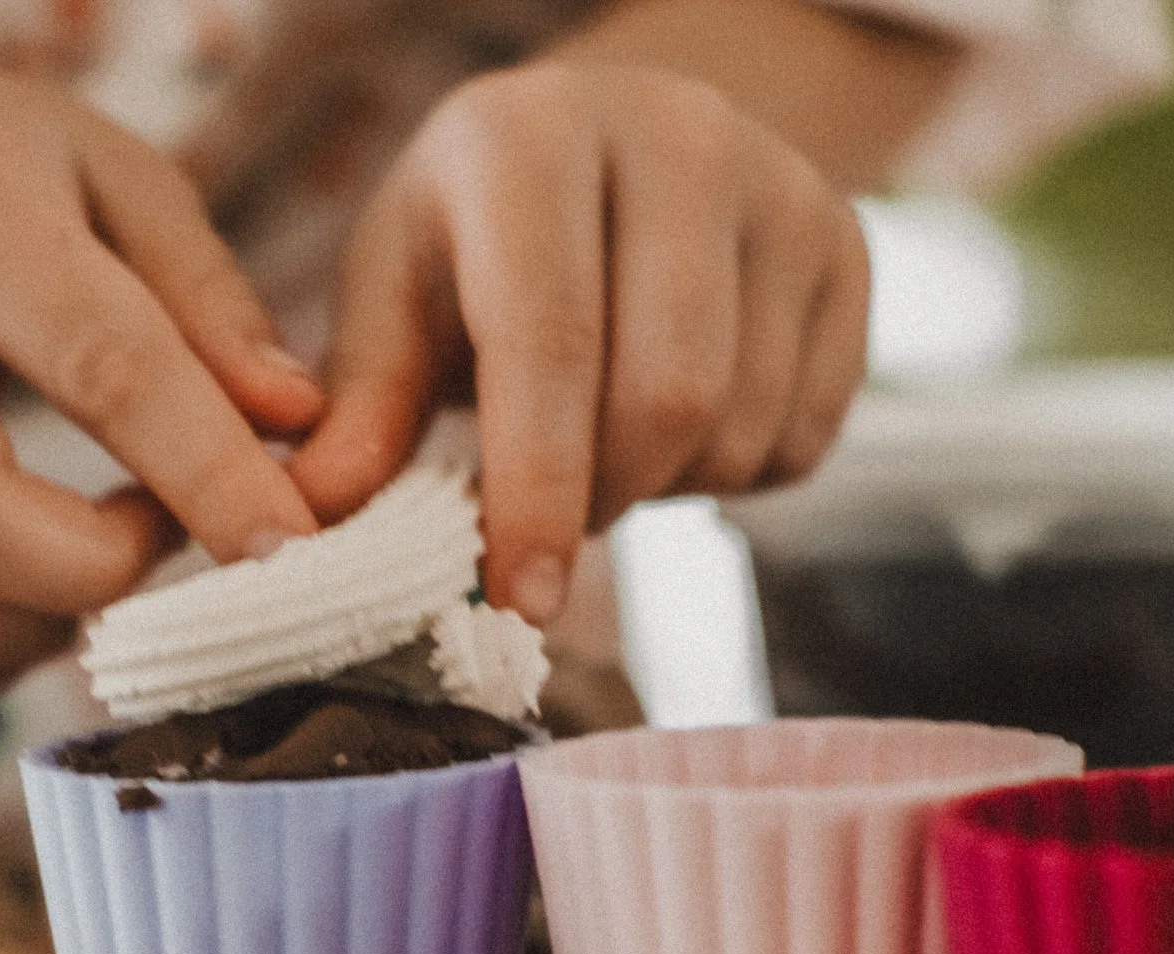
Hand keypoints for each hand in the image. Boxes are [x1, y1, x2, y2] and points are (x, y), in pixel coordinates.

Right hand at [0, 65, 323, 695]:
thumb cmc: (15, 181)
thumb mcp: (129, 185)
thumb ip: (214, 306)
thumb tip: (294, 426)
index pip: (98, 368)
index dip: (206, 473)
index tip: (290, 544)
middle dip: (91, 567)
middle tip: (165, 531)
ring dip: (27, 621)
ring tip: (100, 560)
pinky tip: (35, 593)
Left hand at [288, 61, 868, 624]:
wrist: (614, 148)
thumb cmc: (478, 237)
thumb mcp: (397, 290)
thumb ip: (366, 402)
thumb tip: (324, 513)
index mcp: (532, 137)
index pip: (550, 341)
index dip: (536, 489)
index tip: (520, 597)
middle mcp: (676, 136)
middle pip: (669, 394)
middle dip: (603, 499)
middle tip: (551, 522)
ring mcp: (782, 185)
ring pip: (739, 426)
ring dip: (664, 491)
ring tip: (605, 447)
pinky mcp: (849, 246)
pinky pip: (803, 434)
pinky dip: (732, 477)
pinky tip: (678, 427)